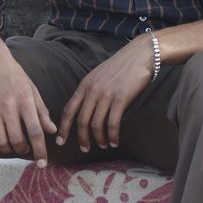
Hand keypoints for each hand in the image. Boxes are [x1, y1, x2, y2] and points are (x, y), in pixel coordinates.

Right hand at [0, 43, 56, 167]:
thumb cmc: (13, 74)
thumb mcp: (31, 88)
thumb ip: (41, 110)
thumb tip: (51, 130)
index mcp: (26, 99)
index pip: (36, 130)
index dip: (40, 150)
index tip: (43, 163)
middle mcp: (9, 105)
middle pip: (17, 139)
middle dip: (23, 151)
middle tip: (25, 150)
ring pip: (0, 141)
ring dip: (7, 149)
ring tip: (12, 146)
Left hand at [56, 36, 152, 152]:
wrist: (142, 53)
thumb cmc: (122, 65)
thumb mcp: (99, 75)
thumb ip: (90, 90)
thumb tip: (85, 109)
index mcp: (85, 84)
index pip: (69, 110)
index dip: (63, 128)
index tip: (60, 141)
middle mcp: (93, 89)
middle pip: (81, 121)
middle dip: (82, 138)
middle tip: (85, 149)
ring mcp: (107, 93)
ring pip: (96, 124)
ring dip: (99, 139)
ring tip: (104, 145)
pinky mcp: (121, 97)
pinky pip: (113, 123)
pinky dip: (113, 135)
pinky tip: (115, 141)